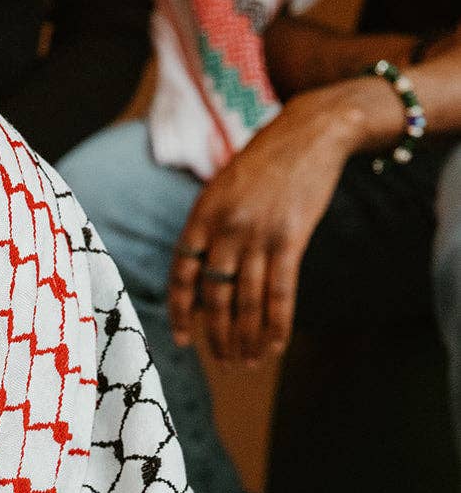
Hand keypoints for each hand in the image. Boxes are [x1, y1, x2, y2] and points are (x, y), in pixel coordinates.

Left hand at [168, 89, 361, 362]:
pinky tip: (274, 346)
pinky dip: (276, 324)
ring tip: (246, 362)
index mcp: (202, 216)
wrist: (311, 130)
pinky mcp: (290, 238)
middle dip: (217, 335)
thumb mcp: (223, 189)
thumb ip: (209, 230)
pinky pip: (280, 293)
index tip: (183, 340)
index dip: (181, 311)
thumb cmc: (264, 163)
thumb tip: (200, 283)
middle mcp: (226, 228)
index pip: (182, 274)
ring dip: (246, 338)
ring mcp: (258, 234)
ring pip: (247, 302)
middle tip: (222, 361)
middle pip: (215, 296)